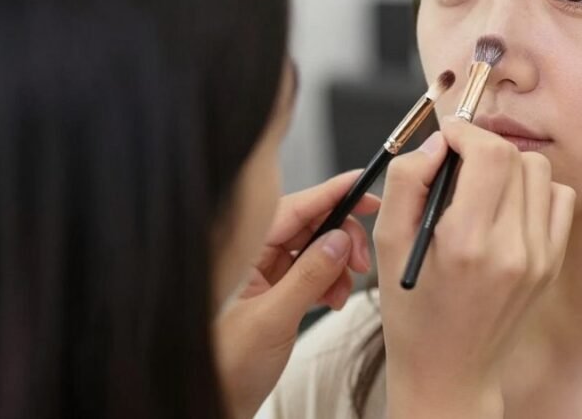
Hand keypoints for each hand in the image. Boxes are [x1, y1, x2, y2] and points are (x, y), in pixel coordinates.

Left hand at [214, 170, 379, 418]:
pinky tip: (333, 300)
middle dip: (342, 237)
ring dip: (338, 265)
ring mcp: (266, 275)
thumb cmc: (226, 365)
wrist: (219, 402)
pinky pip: (313, 273)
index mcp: (244, 253)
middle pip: (310, 225)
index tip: (362, 185)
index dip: (331, 194)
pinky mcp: (278, 293)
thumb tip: (338, 240)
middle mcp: (255, 257)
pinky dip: (330, 282)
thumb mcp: (272, 319)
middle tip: (362, 259)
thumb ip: (308, 276)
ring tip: (342, 292)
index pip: (293, 208)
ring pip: (316, 249)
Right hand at [374, 117, 575, 418]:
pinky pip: (560, 198)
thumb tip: (439, 142)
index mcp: (466, 243)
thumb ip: (407, 181)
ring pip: (540, 172)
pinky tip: (505, 208)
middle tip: (458, 162)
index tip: (446, 138)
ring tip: (480, 189)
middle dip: (483, 146)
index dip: (465, 132)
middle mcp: (511, 250)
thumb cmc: (412, 308)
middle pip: (516, 157)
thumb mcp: (387, 242)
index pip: (488, 153)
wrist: (449, 369)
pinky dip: (533, 190)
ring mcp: (540, 258)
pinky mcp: (553, 263)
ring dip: (508, 166)